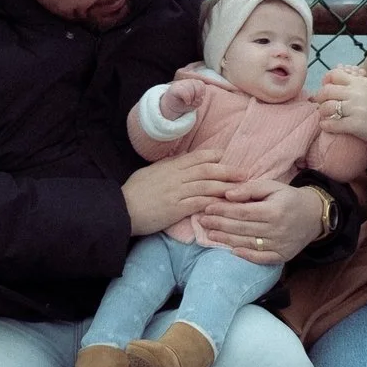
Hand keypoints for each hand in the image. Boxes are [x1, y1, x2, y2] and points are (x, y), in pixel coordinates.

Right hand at [122, 150, 241, 236]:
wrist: (122, 209)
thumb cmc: (134, 192)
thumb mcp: (150, 172)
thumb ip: (167, 167)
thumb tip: (181, 161)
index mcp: (169, 166)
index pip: (196, 157)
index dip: (213, 156)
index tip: (226, 157)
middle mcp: (175, 176)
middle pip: (206, 170)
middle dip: (227, 171)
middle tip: (244, 173)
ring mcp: (176, 192)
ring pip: (206, 185)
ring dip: (225, 186)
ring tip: (241, 189)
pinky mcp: (176, 208)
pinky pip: (198, 203)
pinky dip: (213, 202)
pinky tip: (224, 204)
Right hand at [160, 79, 205, 116]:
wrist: (170, 106)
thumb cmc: (183, 104)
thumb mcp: (194, 103)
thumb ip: (199, 101)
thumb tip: (199, 99)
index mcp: (192, 83)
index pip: (201, 83)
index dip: (202, 92)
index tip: (198, 99)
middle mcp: (186, 82)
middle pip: (197, 84)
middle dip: (198, 94)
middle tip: (194, 101)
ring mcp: (179, 84)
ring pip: (191, 87)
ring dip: (192, 97)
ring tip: (189, 102)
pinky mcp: (174, 89)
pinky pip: (184, 91)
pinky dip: (188, 98)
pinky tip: (187, 102)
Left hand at [192, 179, 323, 265]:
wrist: (314, 215)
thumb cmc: (289, 198)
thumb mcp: (272, 186)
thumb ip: (250, 189)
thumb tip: (228, 194)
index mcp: (274, 210)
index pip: (242, 212)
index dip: (222, 210)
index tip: (207, 208)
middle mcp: (277, 229)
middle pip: (241, 228)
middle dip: (219, 225)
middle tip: (202, 222)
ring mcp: (280, 245)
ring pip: (248, 243)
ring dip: (226, 240)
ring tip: (209, 235)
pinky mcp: (282, 256)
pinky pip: (261, 258)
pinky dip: (246, 256)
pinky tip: (231, 251)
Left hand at [323, 69, 366, 149]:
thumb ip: (362, 83)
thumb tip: (348, 77)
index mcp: (362, 83)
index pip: (336, 74)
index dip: (327, 81)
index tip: (326, 88)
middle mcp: (357, 93)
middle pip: (327, 91)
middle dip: (320, 97)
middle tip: (320, 103)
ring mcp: (355, 109)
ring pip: (326, 107)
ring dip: (322, 112)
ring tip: (324, 115)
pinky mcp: (355, 125)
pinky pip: (332, 123)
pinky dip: (325, 125)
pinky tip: (326, 126)